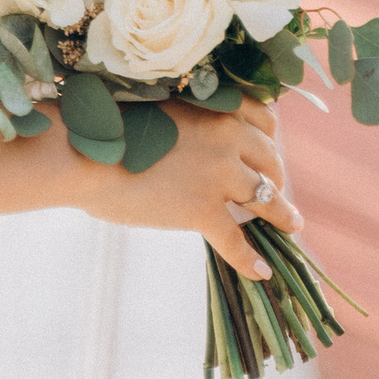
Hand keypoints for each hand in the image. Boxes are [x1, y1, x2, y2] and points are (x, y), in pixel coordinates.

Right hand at [69, 98, 300, 279]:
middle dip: (276, 175)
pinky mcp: (203, 211)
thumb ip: (189, 118)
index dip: (269, 138)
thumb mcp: (161, 107)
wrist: (85, 154)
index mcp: (216, 106)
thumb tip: (196, 138)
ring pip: (265, 198)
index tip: (268, 152)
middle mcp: (226, 137)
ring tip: (293, 225)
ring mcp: (218, 176)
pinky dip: (251, 260)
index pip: (264, 119)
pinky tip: (261, 272)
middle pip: (270, 158)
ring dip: (283, 214)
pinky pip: (237, 241)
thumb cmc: (110, 127)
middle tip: (275, 189)